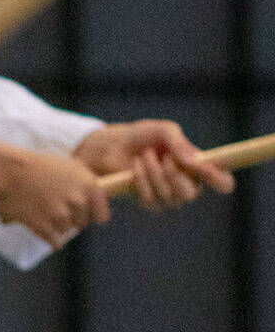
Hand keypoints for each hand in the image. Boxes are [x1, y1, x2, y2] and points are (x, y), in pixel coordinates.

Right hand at [0, 147, 111, 247]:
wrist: (10, 171)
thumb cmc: (39, 166)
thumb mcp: (70, 167)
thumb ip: (87, 185)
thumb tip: (99, 200)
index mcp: (89, 186)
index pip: (102, 216)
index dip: (91, 214)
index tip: (81, 211)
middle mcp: (79, 201)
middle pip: (82, 224)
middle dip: (70, 217)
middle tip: (53, 204)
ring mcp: (62, 215)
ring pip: (66, 231)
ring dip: (55, 224)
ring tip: (41, 208)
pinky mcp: (46, 228)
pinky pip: (55, 242)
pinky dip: (47, 235)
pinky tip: (38, 222)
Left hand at [74, 121, 234, 210]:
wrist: (109, 145)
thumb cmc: (139, 135)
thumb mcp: (162, 130)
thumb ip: (180, 144)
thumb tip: (197, 163)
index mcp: (197, 166)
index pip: (222, 181)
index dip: (220, 179)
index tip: (207, 170)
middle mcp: (186, 183)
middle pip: (192, 193)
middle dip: (175, 175)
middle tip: (164, 157)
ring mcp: (168, 194)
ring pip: (171, 198)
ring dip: (155, 174)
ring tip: (145, 155)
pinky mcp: (149, 201)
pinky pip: (151, 200)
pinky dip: (142, 180)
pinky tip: (135, 165)